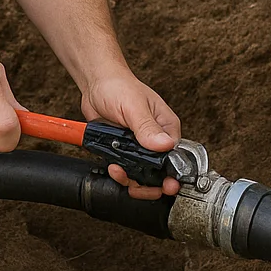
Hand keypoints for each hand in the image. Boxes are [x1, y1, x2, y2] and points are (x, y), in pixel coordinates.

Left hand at [81, 73, 181, 199]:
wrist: (95, 84)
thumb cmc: (119, 86)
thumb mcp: (134, 106)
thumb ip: (147, 127)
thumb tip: (165, 144)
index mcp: (166, 127)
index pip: (175, 158)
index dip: (170, 174)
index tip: (165, 185)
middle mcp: (156, 139)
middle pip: (159, 172)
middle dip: (149, 184)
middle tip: (137, 186)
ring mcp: (139, 146)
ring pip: (141, 174)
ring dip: (131, 179)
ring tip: (119, 172)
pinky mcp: (124, 150)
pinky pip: (126, 169)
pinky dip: (120, 174)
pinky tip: (113, 168)